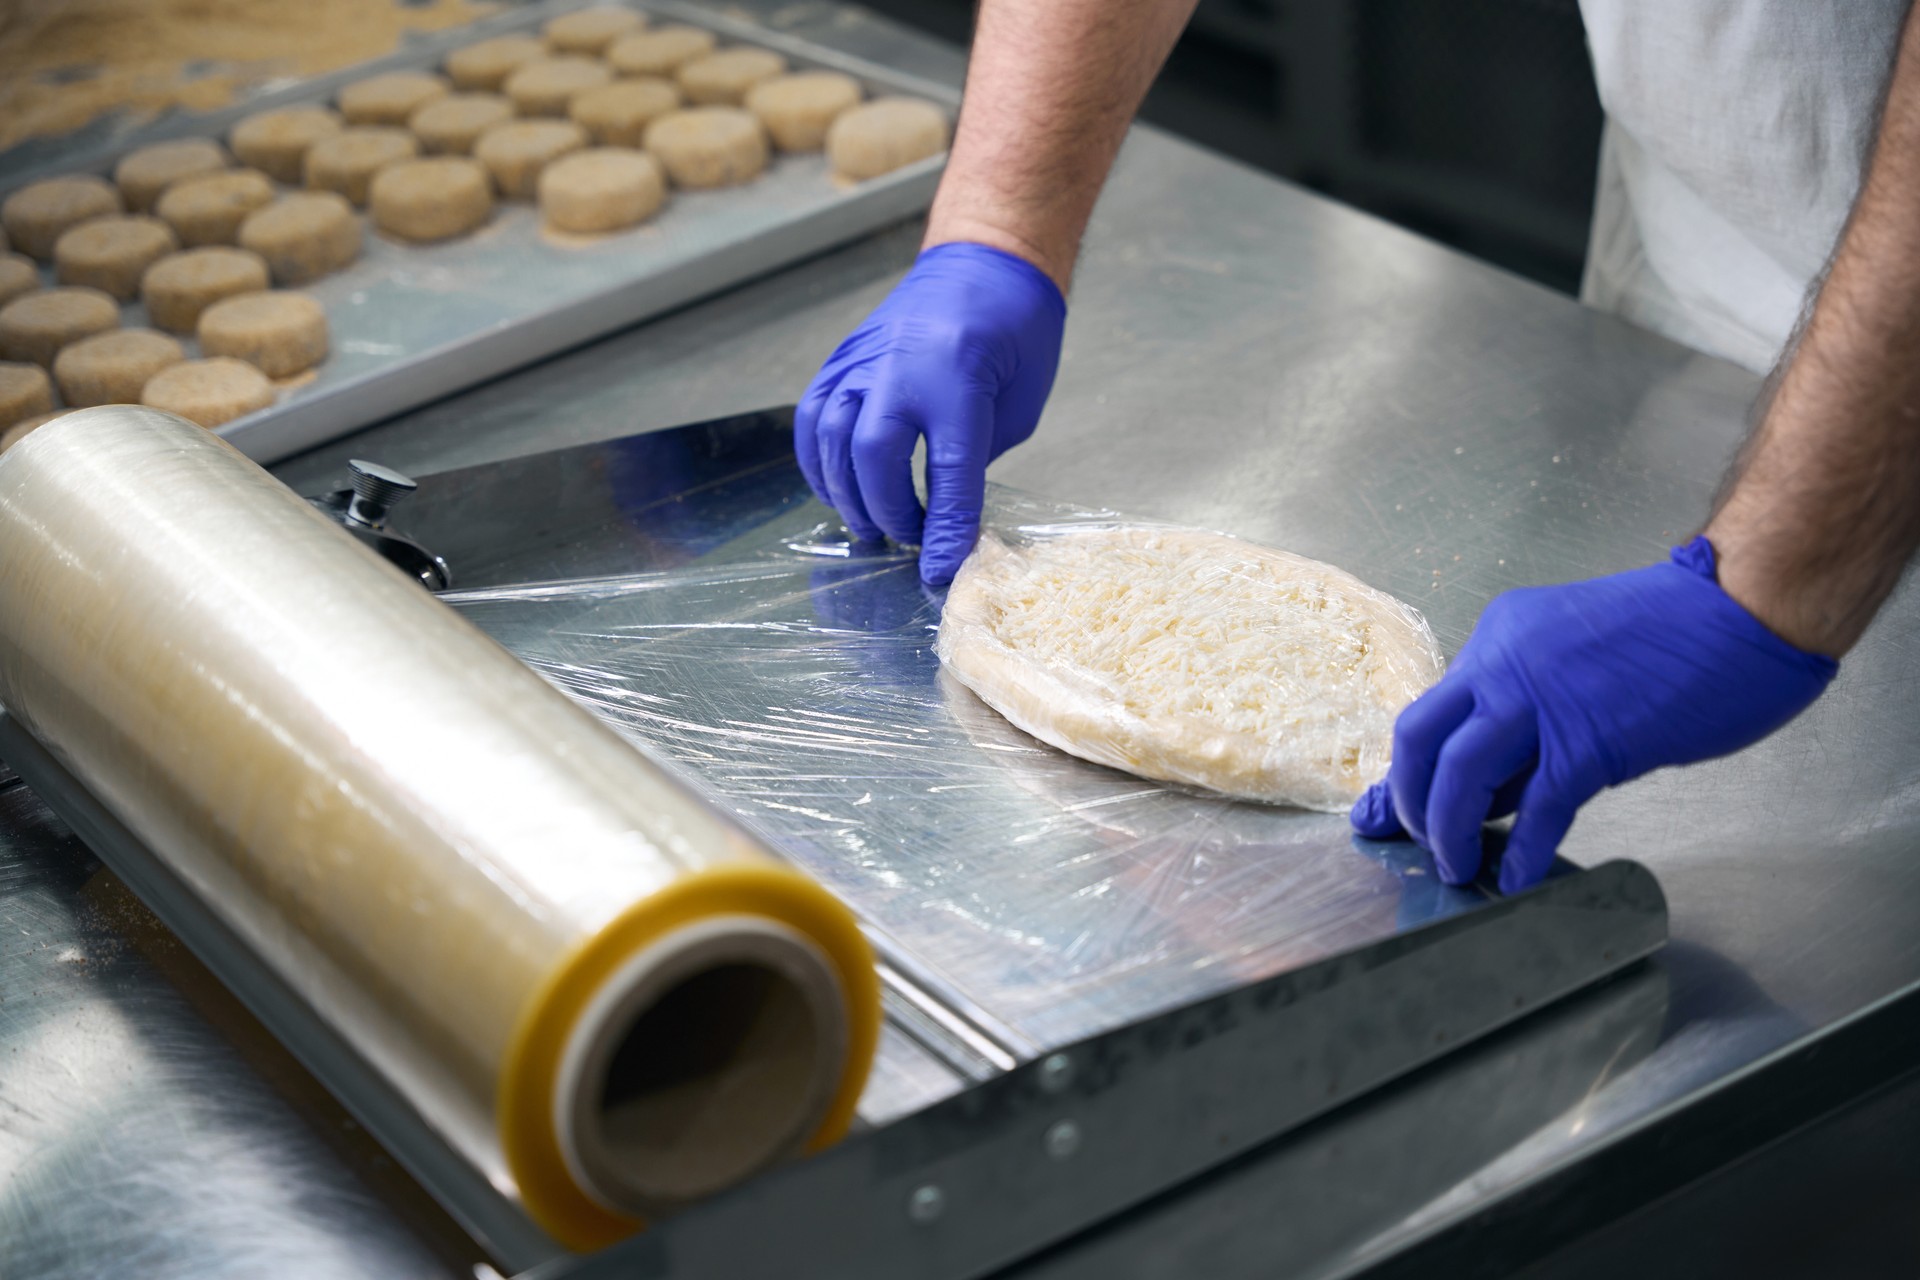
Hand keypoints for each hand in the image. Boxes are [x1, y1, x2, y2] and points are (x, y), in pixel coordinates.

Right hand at [795, 241, 1066, 585]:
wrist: (985, 262)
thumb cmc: (1017, 333)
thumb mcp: (1019, 404)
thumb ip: (977, 459)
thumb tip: (948, 518)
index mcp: (960, 377)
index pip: (949, 472)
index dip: (945, 529)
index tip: (941, 570)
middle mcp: (902, 367)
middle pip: (875, 457)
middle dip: (889, 512)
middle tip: (909, 541)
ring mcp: (864, 360)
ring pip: (832, 439)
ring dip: (847, 494)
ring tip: (872, 526)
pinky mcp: (843, 359)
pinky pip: (813, 418)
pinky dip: (818, 463)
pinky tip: (839, 489)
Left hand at [1349, 537, 1837, 892]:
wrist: (1745, 607)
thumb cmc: (1677, 635)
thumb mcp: (1573, 664)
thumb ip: (1527, 721)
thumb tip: (1492, 793)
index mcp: (1500, 637)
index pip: (1434, 710)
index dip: (1408, 768)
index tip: (1389, 809)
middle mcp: (1505, 661)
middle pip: (1418, 737)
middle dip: (1408, 799)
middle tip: (1421, 840)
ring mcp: (1542, 699)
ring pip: (1459, 772)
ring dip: (1448, 828)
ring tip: (1456, 866)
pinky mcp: (1591, 739)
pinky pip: (1538, 806)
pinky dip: (1522, 850)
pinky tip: (1518, 878)